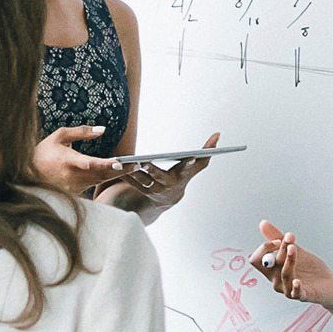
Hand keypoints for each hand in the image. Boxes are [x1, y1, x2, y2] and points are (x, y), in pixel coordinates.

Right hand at [35, 125, 127, 201]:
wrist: (28, 175)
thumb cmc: (44, 152)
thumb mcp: (59, 136)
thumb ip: (81, 131)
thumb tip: (102, 129)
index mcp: (69, 161)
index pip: (91, 163)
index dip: (106, 164)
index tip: (120, 162)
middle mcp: (73, 176)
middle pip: (102, 174)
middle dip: (122, 170)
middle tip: (138, 164)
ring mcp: (75, 186)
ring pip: (101, 180)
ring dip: (118, 174)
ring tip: (135, 166)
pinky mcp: (77, 191)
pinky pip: (96, 184)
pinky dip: (107, 178)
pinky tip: (120, 172)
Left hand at [103, 132, 221, 217]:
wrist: (169, 198)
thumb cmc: (184, 175)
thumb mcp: (197, 165)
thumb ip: (207, 151)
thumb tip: (218, 134)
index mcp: (181, 176)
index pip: (187, 168)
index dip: (190, 162)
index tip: (190, 156)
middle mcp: (167, 184)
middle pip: (159, 175)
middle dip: (151, 168)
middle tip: (144, 160)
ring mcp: (153, 188)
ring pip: (140, 179)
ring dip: (130, 171)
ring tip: (121, 161)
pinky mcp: (140, 189)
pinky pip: (130, 181)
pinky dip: (122, 173)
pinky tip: (114, 164)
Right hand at [249, 219, 332, 331]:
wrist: (328, 283)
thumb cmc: (309, 268)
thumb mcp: (295, 250)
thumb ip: (279, 238)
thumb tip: (262, 223)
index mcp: (272, 270)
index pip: (257, 260)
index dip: (264, 248)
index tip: (279, 240)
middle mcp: (277, 281)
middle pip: (270, 265)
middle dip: (280, 249)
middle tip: (291, 238)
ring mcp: (288, 289)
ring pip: (284, 274)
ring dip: (289, 259)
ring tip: (295, 248)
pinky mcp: (303, 295)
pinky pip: (295, 293)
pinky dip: (296, 287)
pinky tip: (298, 281)